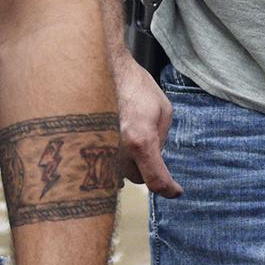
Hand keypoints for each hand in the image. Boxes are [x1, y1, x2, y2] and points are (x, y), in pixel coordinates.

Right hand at [111, 50, 180, 196]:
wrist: (105, 72)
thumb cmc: (136, 86)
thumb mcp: (164, 110)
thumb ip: (162, 139)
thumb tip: (157, 156)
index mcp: (140, 141)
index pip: (156, 180)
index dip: (168, 189)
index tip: (175, 191)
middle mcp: (118, 151)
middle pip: (139, 178)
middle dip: (148, 168)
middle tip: (148, 144)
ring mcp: (101, 151)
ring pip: (122, 173)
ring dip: (131, 162)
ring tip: (131, 134)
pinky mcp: (90, 148)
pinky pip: (107, 164)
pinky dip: (115, 157)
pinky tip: (118, 139)